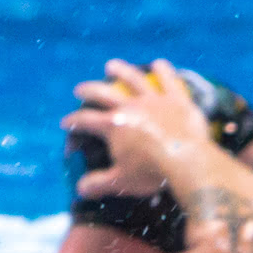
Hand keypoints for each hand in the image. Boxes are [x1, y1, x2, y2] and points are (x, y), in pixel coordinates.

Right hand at [61, 58, 213, 199]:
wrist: (187, 161)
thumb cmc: (151, 173)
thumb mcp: (122, 182)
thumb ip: (99, 184)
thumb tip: (80, 189)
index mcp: (113, 125)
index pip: (86, 121)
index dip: (73, 122)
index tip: (65, 123)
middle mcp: (130, 107)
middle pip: (104, 93)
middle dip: (89, 91)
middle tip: (80, 90)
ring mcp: (154, 100)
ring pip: (134, 79)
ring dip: (121, 71)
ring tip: (111, 66)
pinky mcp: (177, 99)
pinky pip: (169, 81)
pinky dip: (163, 71)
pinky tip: (159, 63)